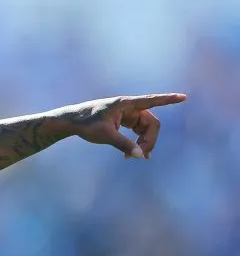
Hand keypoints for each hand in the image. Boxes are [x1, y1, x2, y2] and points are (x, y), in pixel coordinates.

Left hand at [57, 93, 186, 159]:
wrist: (72, 121)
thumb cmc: (86, 124)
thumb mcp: (105, 136)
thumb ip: (123, 145)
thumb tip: (140, 156)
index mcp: (126, 104)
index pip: (152, 100)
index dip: (169, 100)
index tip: (183, 97)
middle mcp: (130, 107)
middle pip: (151, 123)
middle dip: (150, 140)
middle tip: (142, 156)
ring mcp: (128, 114)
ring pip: (146, 129)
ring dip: (144, 143)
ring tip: (134, 158)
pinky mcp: (125, 121)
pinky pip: (138, 131)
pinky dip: (137, 142)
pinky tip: (131, 154)